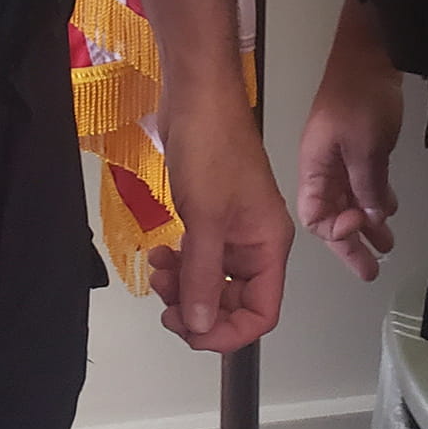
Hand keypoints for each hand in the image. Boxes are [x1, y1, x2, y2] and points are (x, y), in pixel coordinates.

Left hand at [145, 93, 292, 353]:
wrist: (197, 95)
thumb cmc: (211, 148)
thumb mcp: (206, 219)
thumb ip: (204, 277)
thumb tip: (201, 327)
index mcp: (269, 245)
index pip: (261, 312)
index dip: (228, 333)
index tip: (192, 332)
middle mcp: (256, 241)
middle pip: (234, 301)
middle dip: (199, 309)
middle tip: (164, 304)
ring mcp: (233, 227)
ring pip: (213, 280)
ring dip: (184, 286)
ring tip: (157, 273)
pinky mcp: (211, 214)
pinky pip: (199, 255)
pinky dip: (179, 263)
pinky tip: (160, 254)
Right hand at [296, 26, 402, 280]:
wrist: (370, 51)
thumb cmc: (361, 97)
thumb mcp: (365, 146)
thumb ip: (367, 187)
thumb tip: (371, 219)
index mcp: (313, 165)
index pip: (315, 215)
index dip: (335, 231)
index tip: (359, 227)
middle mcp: (322, 165)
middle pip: (332, 214)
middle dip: (351, 241)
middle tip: (372, 268)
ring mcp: (340, 154)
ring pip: (349, 200)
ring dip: (367, 222)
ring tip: (387, 244)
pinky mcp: (359, 144)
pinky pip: (363, 182)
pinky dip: (375, 198)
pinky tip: (391, 209)